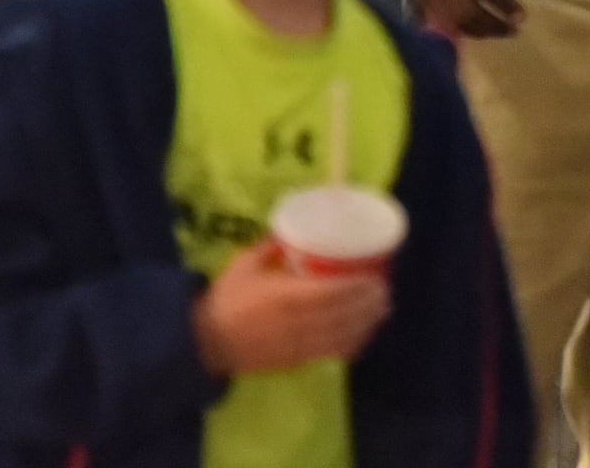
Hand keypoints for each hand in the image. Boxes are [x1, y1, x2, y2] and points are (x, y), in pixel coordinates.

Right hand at [192, 242, 390, 377]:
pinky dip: (349, 346)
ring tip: (382, 311)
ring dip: (365, 325)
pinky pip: (328, 354)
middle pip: (342, 315)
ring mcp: (296, 345)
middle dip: (368, 305)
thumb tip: (292, 229)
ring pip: (340, 337)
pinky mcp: (293, 361)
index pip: (331, 293)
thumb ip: (270, 248)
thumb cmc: (225, 300)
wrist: (204, 342)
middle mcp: (296, 322)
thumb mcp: (245, 265)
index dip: (356, 287)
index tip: (375, 277)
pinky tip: (361, 335)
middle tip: (386, 291)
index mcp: (285, 296)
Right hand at [384, 0, 520, 38]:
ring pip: (454, 22)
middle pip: (470, 13)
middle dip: (493, 26)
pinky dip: (459, 28)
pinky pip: (441, 20)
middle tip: (513, 31)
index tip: (521, 18)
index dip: (505, 6)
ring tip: (497, 31)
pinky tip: (474, 29)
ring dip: (478, 31)